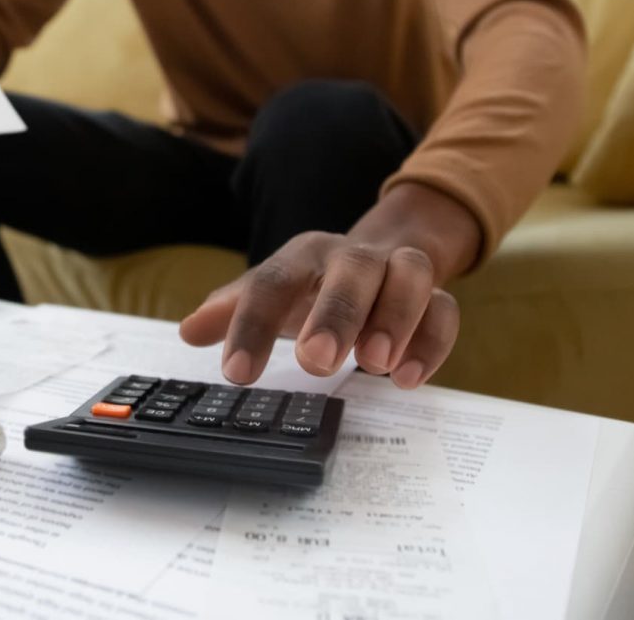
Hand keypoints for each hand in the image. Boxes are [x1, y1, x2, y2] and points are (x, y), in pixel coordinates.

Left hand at [180, 234, 458, 387]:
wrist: (383, 254)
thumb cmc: (314, 284)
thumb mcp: (272, 293)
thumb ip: (233, 311)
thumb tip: (188, 331)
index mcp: (304, 255)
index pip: (272, 282)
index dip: (251, 326)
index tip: (236, 373)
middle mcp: (354, 256)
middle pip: (351, 270)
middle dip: (335, 314)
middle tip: (314, 362)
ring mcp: (399, 271)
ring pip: (408, 277)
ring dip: (393, 318)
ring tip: (374, 365)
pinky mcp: (436, 295)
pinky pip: (445, 310)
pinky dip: (431, 342)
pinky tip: (407, 380)